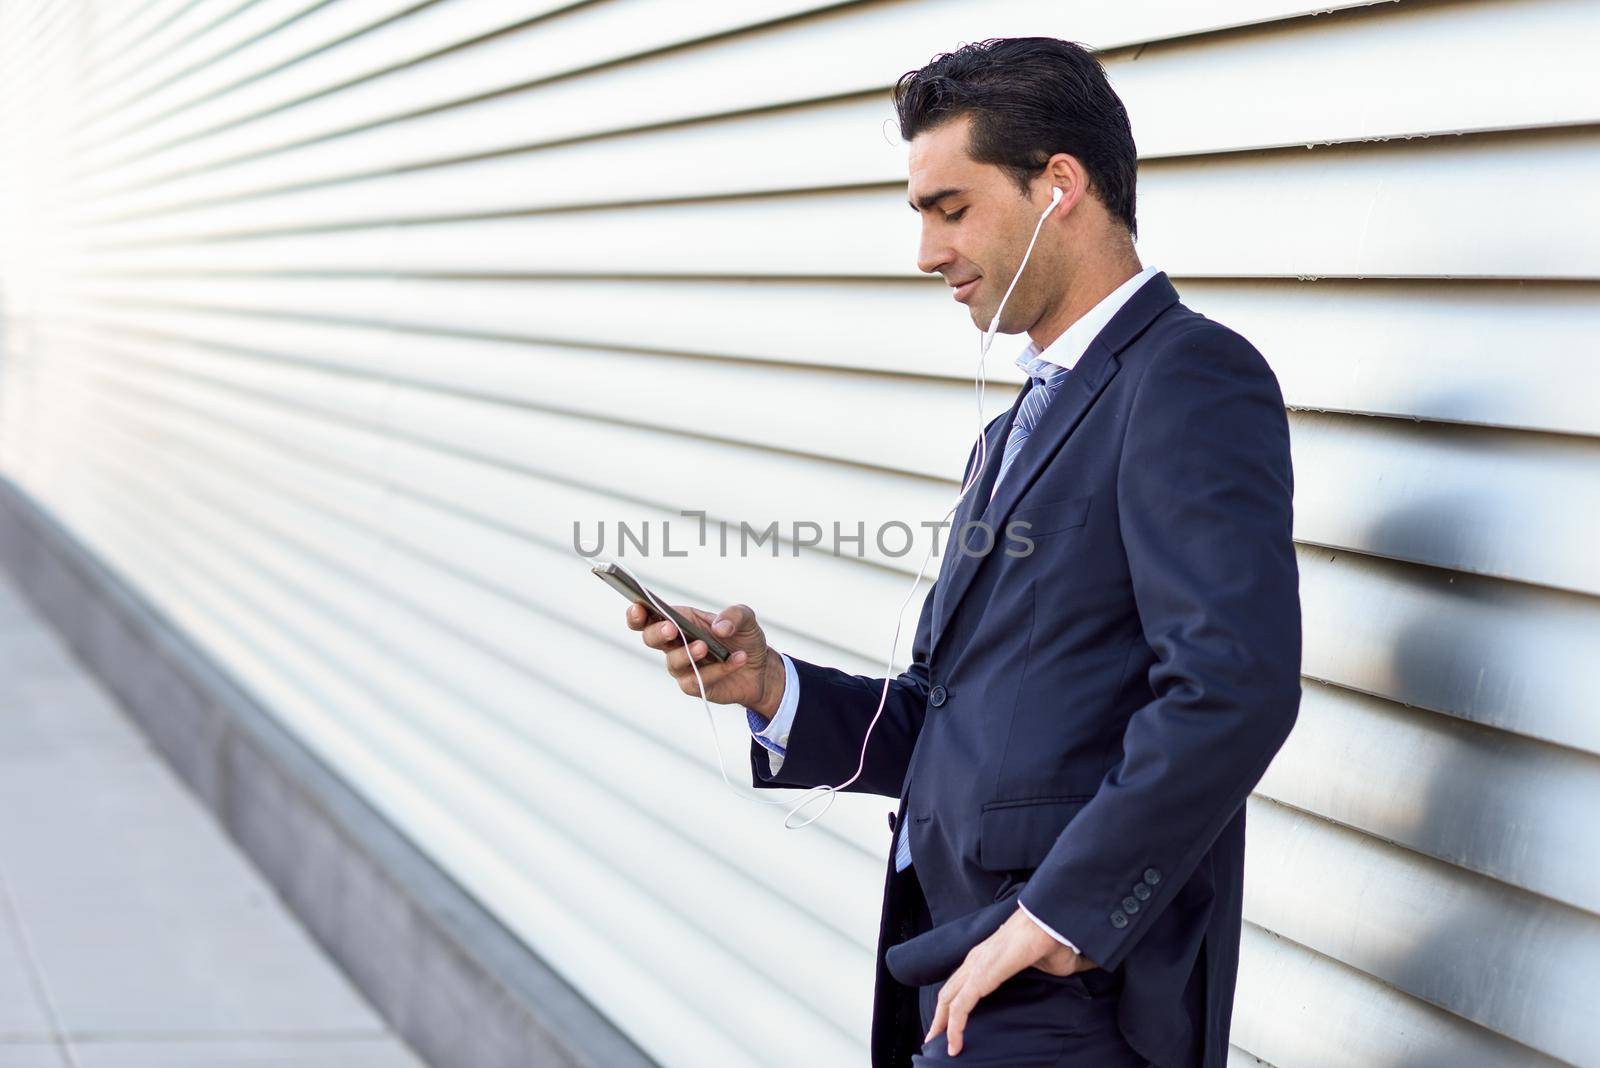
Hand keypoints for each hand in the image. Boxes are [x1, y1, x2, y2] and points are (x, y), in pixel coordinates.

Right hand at [626, 601, 784, 714]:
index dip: (638, 613)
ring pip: (673, 662)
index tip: (638, 607)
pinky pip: (697, 680)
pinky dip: (718, 670)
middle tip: (672, 628)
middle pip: (650, 638)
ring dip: (687, 653)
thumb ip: (734, 615)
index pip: (650, 615)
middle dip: (657, 632)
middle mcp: (676, 643)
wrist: (760, 669)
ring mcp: (684, 665)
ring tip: (706, 647)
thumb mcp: (746, 618)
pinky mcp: (695, 685)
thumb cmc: (744, 639)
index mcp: (681, 619)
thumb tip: (719, 627)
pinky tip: (736, 660)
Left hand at [924, 905, 1097, 1056]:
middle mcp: (974, 959)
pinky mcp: (981, 976)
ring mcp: (975, 966)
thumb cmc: (1051, 940)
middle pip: (947, 993)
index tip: (949, 1024)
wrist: (1051, 922)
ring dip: (943, 1025)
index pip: (959, 984)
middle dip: (940, 1019)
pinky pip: (961, 1006)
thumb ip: (1038, 976)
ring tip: (945, 1047)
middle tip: (935, 1040)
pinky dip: (955, 1027)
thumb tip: (1059, 977)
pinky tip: (956, 1043)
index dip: (951, 1005)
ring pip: (949, 1000)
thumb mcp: (1040, 966)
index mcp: (985, 956)